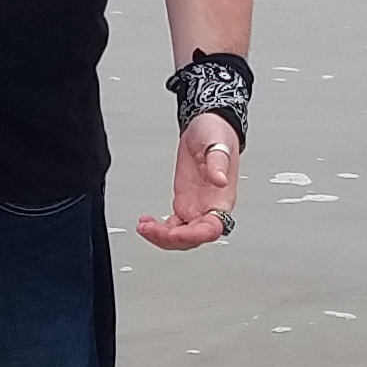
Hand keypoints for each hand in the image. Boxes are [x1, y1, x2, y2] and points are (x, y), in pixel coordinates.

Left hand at [137, 112, 239, 248]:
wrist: (206, 126)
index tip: (175, 233)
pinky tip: (146, 223)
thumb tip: (220, 180)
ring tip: (144, 227)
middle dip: (171, 239)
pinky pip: (174, 226)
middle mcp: (210, 207)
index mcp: (222, 197)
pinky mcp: (185, 203)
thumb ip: (218, 162)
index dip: (194, 235)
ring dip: (162, 237)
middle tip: (149, 229)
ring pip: (182, 236)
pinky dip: (160, 230)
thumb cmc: (216, 133)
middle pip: (194, 237)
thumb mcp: (216, 142)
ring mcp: (197, 207)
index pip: (212, 228)